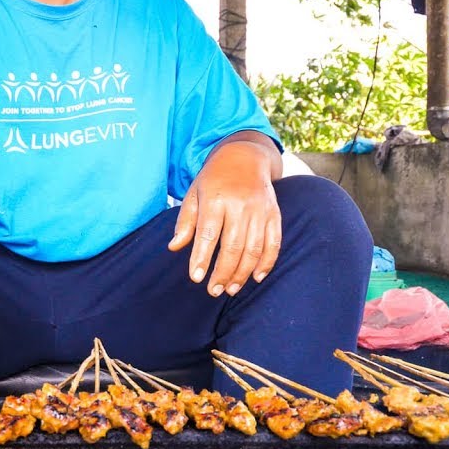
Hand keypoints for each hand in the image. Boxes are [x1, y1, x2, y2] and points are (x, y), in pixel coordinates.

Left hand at [168, 141, 281, 296]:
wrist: (245, 157)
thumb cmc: (213, 179)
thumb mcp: (194, 194)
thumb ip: (186, 221)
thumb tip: (174, 247)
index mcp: (216, 199)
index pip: (208, 234)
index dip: (202, 258)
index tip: (196, 278)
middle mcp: (240, 205)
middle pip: (233, 246)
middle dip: (223, 273)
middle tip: (213, 291)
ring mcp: (260, 210)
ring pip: (254, 249)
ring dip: (243, 273)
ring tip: (230, 289)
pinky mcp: (274, 214)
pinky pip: (274, 243)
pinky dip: (267, 263)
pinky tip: (256, 277)